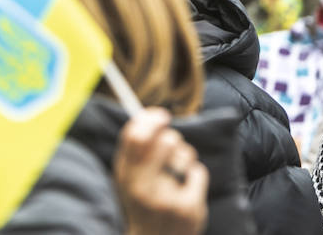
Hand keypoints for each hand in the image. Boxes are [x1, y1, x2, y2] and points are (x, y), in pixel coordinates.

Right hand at [114, 108, 207, 234]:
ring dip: (185, 155)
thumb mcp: (128, 179)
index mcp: (125, 176)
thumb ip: (133, 152)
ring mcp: (166, 198)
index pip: (135, 137)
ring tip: (179, 168)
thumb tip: (146, 116)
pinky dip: (195, 175)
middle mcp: (143, 187)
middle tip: (172, 142)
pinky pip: (197, 172)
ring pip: (185, 154)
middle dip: (172, 137)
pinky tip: (187, 187)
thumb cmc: (142, 203)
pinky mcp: (188, 208)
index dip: (150, 119)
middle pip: (164, 141)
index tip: (161, 114)